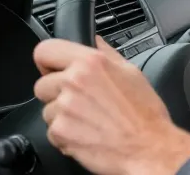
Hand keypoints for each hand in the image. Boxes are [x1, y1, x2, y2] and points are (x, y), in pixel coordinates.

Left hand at [32, 36, 189, 174]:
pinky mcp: (60, 132)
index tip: (53, 70)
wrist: (148, 148)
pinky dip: (65, 136)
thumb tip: (95, 42)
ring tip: (89, 120)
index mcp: (90, 63)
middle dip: (56, 94)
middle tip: (80, 102)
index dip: (47, 62)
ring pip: (47, 110)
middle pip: (42, 85)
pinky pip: (52, 132)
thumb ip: (106, 54)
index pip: (45, 51)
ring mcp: (64, 108)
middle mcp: (74, 82)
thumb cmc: (144, 114)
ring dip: (62, 117)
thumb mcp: (131, 73)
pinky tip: (87, 133)